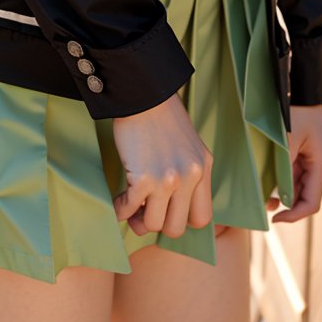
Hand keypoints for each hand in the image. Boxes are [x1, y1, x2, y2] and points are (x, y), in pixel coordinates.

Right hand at [112, 92, 212, 237]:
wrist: (142, 93)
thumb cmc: (161, 115)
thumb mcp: (188, 144)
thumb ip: (190, 172)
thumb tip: (175, 205)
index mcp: (203, 168)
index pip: (202, 219)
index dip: (181, 219)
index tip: (166, 210)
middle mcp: (190, 176)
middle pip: (176, 228)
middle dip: (158, 222)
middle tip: (145, 209)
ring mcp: (168, 180)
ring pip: (152, 225)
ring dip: (137, 219)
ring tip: (131, 205)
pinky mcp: (144, 178)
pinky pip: (129, 210)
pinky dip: (120, 209)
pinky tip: (118, 200)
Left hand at [266, 103, 321, 223]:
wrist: (297, 83)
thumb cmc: (293, 108)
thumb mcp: (288, 138)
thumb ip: (284, 165)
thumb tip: (276, 192)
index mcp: (320, 162)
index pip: (312, 202)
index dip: (295, 215)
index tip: (276, 219)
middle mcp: (317, 162)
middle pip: (305, 195)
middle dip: (287, 206)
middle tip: (264, 209)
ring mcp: (308, 156)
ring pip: (297, 185)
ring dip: (282, 193)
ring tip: (263, 196)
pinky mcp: (300, 149)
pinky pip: (291, 171)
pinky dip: (280, 179)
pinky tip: (266, 180)